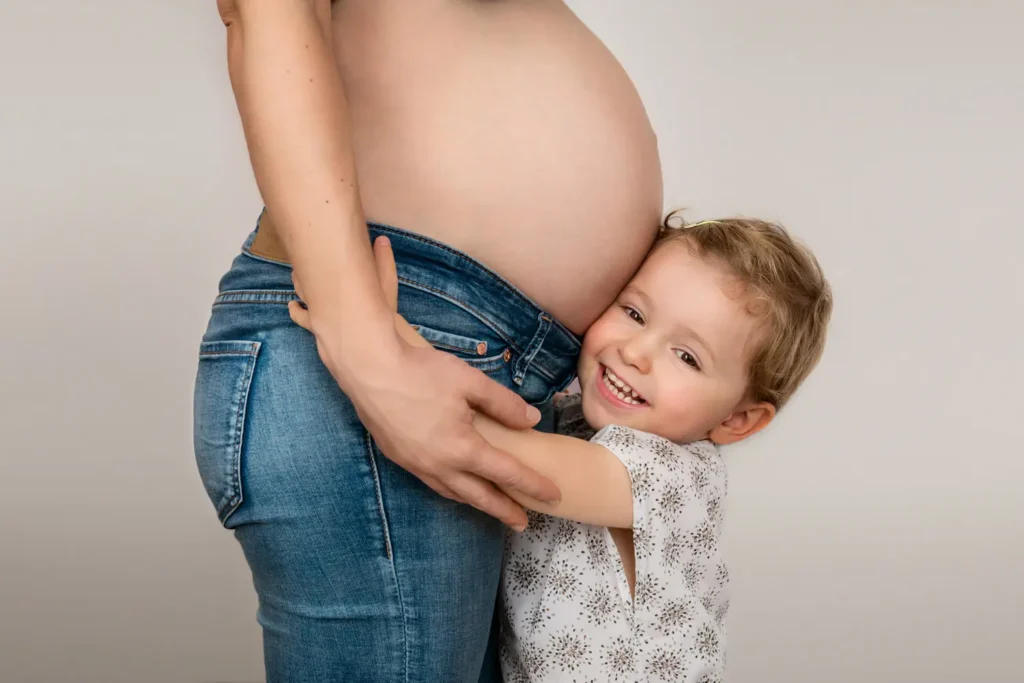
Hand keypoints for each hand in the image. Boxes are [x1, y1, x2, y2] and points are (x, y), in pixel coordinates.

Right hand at [288, 237, 559, 529]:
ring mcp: (417, 465)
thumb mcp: (471, 382)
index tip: (553, 495)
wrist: (369, 370)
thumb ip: (504, 404)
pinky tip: (455, 485)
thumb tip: (531, 420)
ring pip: (453, 493)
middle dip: (504, 511)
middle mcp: (440, 465)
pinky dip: (452, 490)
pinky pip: (433, 483)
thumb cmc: (422, 373)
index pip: (507, 473)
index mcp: (462, 448)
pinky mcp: (400, 457)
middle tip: (523, 523)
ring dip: (476, 503)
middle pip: (479, 496)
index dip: (532, 485)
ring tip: (493, 507)